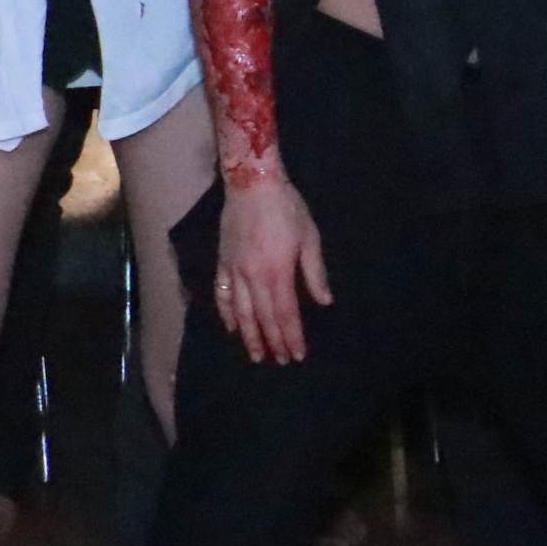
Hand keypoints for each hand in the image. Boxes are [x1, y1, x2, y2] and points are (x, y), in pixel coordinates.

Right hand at [211, 170, 331, 364]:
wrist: (252, 184)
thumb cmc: (287, 208)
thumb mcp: (309, 238)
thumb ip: (314, 273)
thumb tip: (324, 302)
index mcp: (278, 272)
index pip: (285, 314)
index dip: (291, 337)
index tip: (296, 355)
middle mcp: (254, 277)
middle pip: (264, 318)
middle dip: (273, 342)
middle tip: (279, 361)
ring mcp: (235, 270)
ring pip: (241, 312)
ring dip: (249, 336)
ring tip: (256, 355)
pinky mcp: (222, 262)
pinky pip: (222, 294)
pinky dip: (226, 314)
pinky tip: (231, 328)